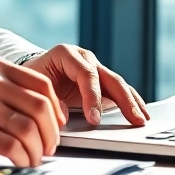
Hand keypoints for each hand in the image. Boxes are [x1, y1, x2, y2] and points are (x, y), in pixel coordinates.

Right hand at [0, 55, 67, 166]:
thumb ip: (3, 87)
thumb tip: (41, 109)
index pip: (42, 84)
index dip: (56, 108)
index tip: (57, 124)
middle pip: (41, 107)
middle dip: (51, 132)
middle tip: (49, 147)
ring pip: (29, 129)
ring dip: (38, 150)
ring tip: (34, 158)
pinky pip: (13, 147)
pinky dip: (23, 159)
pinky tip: (20, 163)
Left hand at [22, 45, 149, 126]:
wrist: (33, 72)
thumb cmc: (32, 79)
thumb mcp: (34, 86)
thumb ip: (48, 98)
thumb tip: (63, 116)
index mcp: (66, 54)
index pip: (86, 74)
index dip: (92, 97)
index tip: (94, 120)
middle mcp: (85, 58)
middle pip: (109, 77)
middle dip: (123, 100)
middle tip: (132, 119)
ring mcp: (96, 68)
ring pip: (119, 84)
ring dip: (132, 102)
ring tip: (142, 119)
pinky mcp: (101, 81)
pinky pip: (120, 90)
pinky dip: (131, 101)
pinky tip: (141, 113)